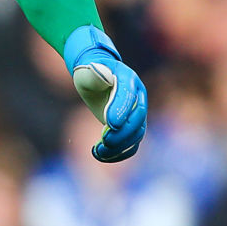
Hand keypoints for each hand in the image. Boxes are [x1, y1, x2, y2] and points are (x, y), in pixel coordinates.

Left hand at [63, 26, 147, 162]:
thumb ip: (95, 74)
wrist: (95, 75)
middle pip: (137, 119)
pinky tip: (101, 156)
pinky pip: (131, 143)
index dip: (121, 110)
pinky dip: (119, 153)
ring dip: (120, 146)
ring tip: (98, 151)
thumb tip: (103, 78)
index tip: (110, 124)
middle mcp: (137, 97)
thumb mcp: (88, 70)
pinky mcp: (129, 126)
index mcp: (129, 79)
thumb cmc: (90, 71)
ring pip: (136, 135)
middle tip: (104, 141)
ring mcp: (136, 113)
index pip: (129, 96)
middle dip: (122, 133)